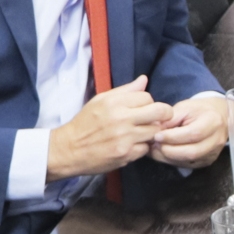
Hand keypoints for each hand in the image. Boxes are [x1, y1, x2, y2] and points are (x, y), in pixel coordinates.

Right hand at [47, 79, 170, 180]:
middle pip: (160, 112)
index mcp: (114, 102)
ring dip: (151, 132)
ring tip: (140, 133)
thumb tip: (144, 79)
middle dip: (164, 115)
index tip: (143, 109)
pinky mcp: (126, 154)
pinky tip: (131, 145)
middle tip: (159, 119)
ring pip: (155, 131)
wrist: (69, 149)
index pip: (147, 96)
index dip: (148, 102)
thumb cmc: (85, 123)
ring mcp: (125, 138)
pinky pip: (145, 148)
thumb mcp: (100, 101)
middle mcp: (121, 119)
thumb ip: (125, 91)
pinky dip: (141, 147)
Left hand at [148, 92, 232, 167]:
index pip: (193, 134)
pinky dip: (172, 160)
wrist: (216, 116)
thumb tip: (154, 131)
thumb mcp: (184, 107)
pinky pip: (187, 165)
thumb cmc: (198, 110)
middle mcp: (216, 140)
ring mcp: (212, 153)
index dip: (172, 137)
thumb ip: (170, 119)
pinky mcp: (206, 161)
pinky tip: (164, 152)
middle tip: (154, 144)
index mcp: (213, 122)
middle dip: (168, 150)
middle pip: (191, 152)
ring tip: (156, 148)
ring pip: (187, 161)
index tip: (157, 135)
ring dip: (167, 157)